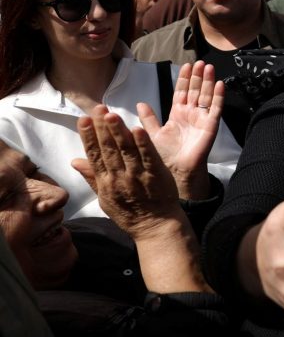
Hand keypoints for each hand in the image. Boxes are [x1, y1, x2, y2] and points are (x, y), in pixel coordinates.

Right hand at [73, 106, 184, 240]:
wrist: (155, 227)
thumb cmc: (130, 213)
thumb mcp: (105, 199)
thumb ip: (92, 177)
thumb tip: (74, 160)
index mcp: (105, 182)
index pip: (94, 155)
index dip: (88, 136)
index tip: (83, 119)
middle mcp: (119, 178)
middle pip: (108, 149)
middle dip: (102, 127)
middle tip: (97, 108)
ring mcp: (138, 177)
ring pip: (126, 151)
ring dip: (118, 131)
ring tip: (112, 114)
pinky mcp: (156, 176)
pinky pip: (149, 158)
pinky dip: (143, 144)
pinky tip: (138, 129)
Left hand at [140, 61, 222, 199]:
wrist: (175, 171)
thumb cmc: (164, 155)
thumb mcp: (153, 134)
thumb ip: (148, 119)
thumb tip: (140, 103)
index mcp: (177, 114)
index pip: (182, 92)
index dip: (184, 79)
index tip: (185, 65)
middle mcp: (191, 114)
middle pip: (195, 91)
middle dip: (197, 76)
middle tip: (199, 62)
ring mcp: (202, 119)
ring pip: (206, 96)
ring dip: (208, 81)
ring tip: (208, 67)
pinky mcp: (210, 126)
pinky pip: (215, 109)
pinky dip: (218, 97)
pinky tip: (219, 84)